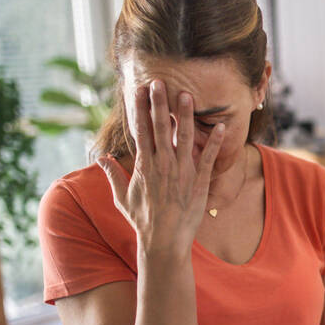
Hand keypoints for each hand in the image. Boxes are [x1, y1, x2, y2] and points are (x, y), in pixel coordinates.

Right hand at [99, 80, 223, 254]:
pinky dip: (215, 142)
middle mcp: (162, 165)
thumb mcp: (122, 198)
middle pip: (160, 128)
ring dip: (186, 116)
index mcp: (144, 166)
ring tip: (187, 95)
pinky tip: (222, 126)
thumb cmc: (142, 221)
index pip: (140, 131)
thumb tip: (101, 159)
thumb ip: (112, 175)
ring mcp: (181, 173)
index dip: (139, 109)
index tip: (138, 90)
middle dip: (159, 104)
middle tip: (160, 82)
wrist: (164, 242)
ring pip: (184, 138)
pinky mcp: (199, 182)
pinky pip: (208, 158)